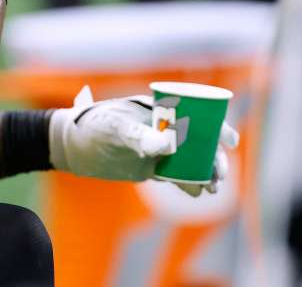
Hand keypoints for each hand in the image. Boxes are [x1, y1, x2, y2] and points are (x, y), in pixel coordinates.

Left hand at [49, 87, 238, 196]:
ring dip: (206, 172)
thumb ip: (139, 136)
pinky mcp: (151, 166)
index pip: (198, 114)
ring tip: (211, 188)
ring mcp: (158, 147)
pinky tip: (197, 193)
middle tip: (219, 174)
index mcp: (160, 109)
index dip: (218, 126)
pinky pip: (177, 174)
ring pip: (192, 160)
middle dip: (215, 157)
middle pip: (200, 141)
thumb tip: (169, 145)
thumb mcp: (115, 129)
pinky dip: (189, 183)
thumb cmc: (92, 127)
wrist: (71, 147)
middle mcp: (163, 127)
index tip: (230, 141)